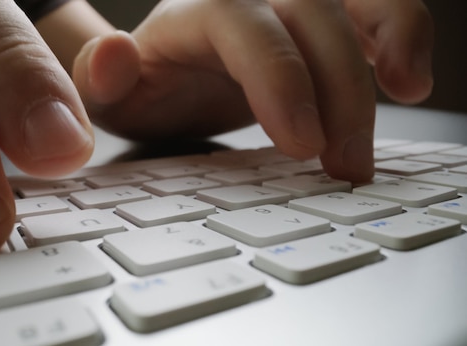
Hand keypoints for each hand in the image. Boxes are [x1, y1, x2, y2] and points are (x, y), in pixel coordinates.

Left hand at [72, 0, 433, 181]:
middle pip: (312, 15)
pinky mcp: (322, 20)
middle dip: (340, 88)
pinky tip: (407, 75)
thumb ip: (104, 79)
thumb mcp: (117, 96)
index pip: (246, 29)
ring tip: (407, 90)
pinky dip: (401, 32)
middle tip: (346, 162)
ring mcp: (290, 3)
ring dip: (390, 41)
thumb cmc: (149, 90)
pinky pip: (373, 8)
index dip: (282, 81)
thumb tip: (112, 57)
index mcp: (196, 12)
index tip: (304, 143)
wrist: (173, 74)